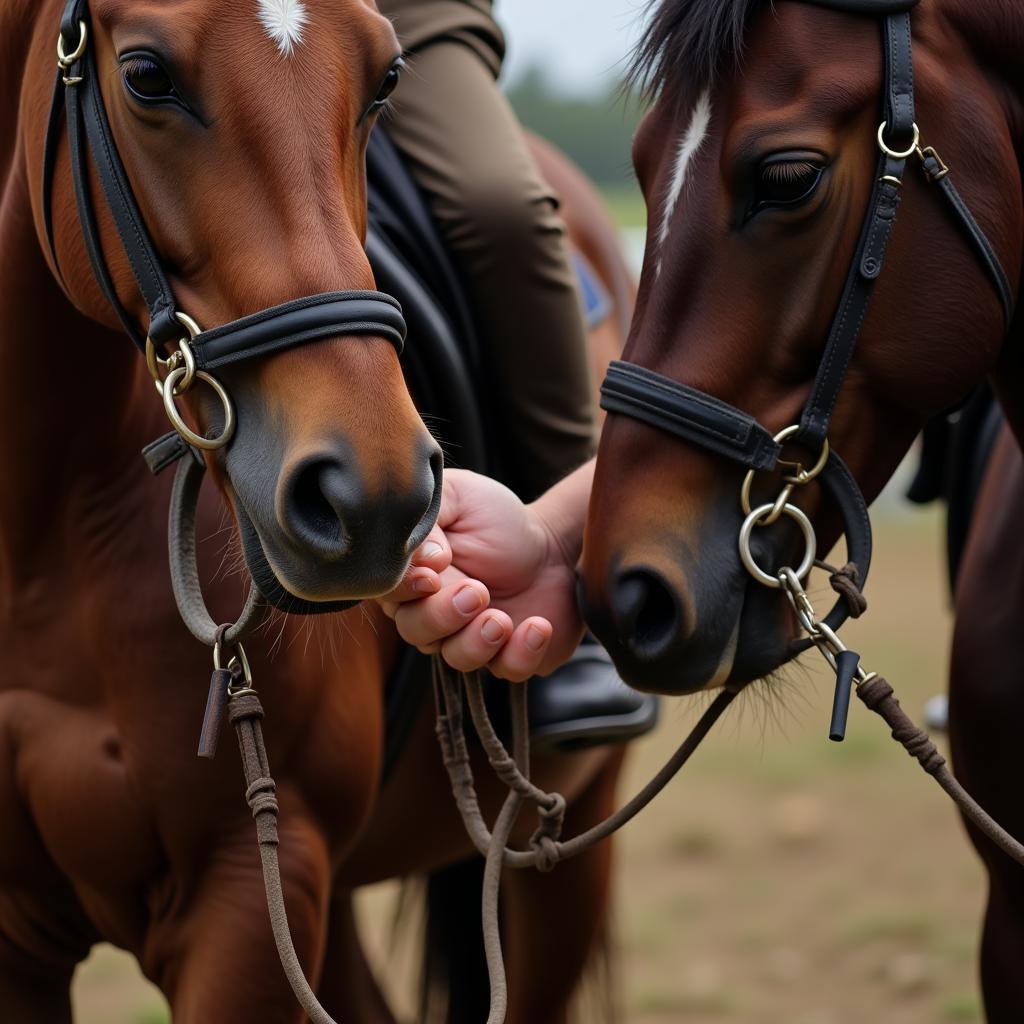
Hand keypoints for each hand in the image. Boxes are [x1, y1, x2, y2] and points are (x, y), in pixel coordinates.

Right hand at [376, 468, 587, 679]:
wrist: (552, 544)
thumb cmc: (496, 519)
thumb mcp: (460, 496)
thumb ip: (432, 514)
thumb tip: (426, 556)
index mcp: (412, 575)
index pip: (389, 592)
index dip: (405, 589)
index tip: (432, 575)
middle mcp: (431, 613)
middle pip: (415, 631)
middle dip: (442, 616)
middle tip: (476, 592)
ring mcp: (469, 639)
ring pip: (456, 658)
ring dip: (477, 642)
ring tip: (502, 618)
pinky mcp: (509, 656)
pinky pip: (507, 670)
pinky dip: (522, 653)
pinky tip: (537, 626)